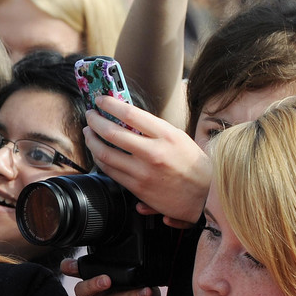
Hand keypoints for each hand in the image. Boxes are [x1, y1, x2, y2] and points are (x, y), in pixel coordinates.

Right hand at [62, 259, 161, 295]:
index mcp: (96, 279)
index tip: (67, 266)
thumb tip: (141, 268)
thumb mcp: (136, 279)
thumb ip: (134, 272)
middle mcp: (95, 294)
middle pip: (82, 290)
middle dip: (92, 285)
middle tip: (106, 281)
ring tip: (144, 291)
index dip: (70, 267)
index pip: (79, 271)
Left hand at [86, 95, 209, 225]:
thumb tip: (125, 117)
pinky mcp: (137, 188)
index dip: (110, 104)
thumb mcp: (178, 137)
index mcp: (166, 135)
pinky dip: (99, 159)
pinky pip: (110, 171)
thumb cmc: (193, 163)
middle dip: (94, 121)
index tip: (100, 100)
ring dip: (91, 141)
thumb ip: (152, 129)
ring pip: (105, 154)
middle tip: (90, 115)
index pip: (131, 114)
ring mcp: (143, 172)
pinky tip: (97, 152)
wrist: (207, 195)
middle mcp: (153, 152)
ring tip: (89, 133)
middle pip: (112, 133)